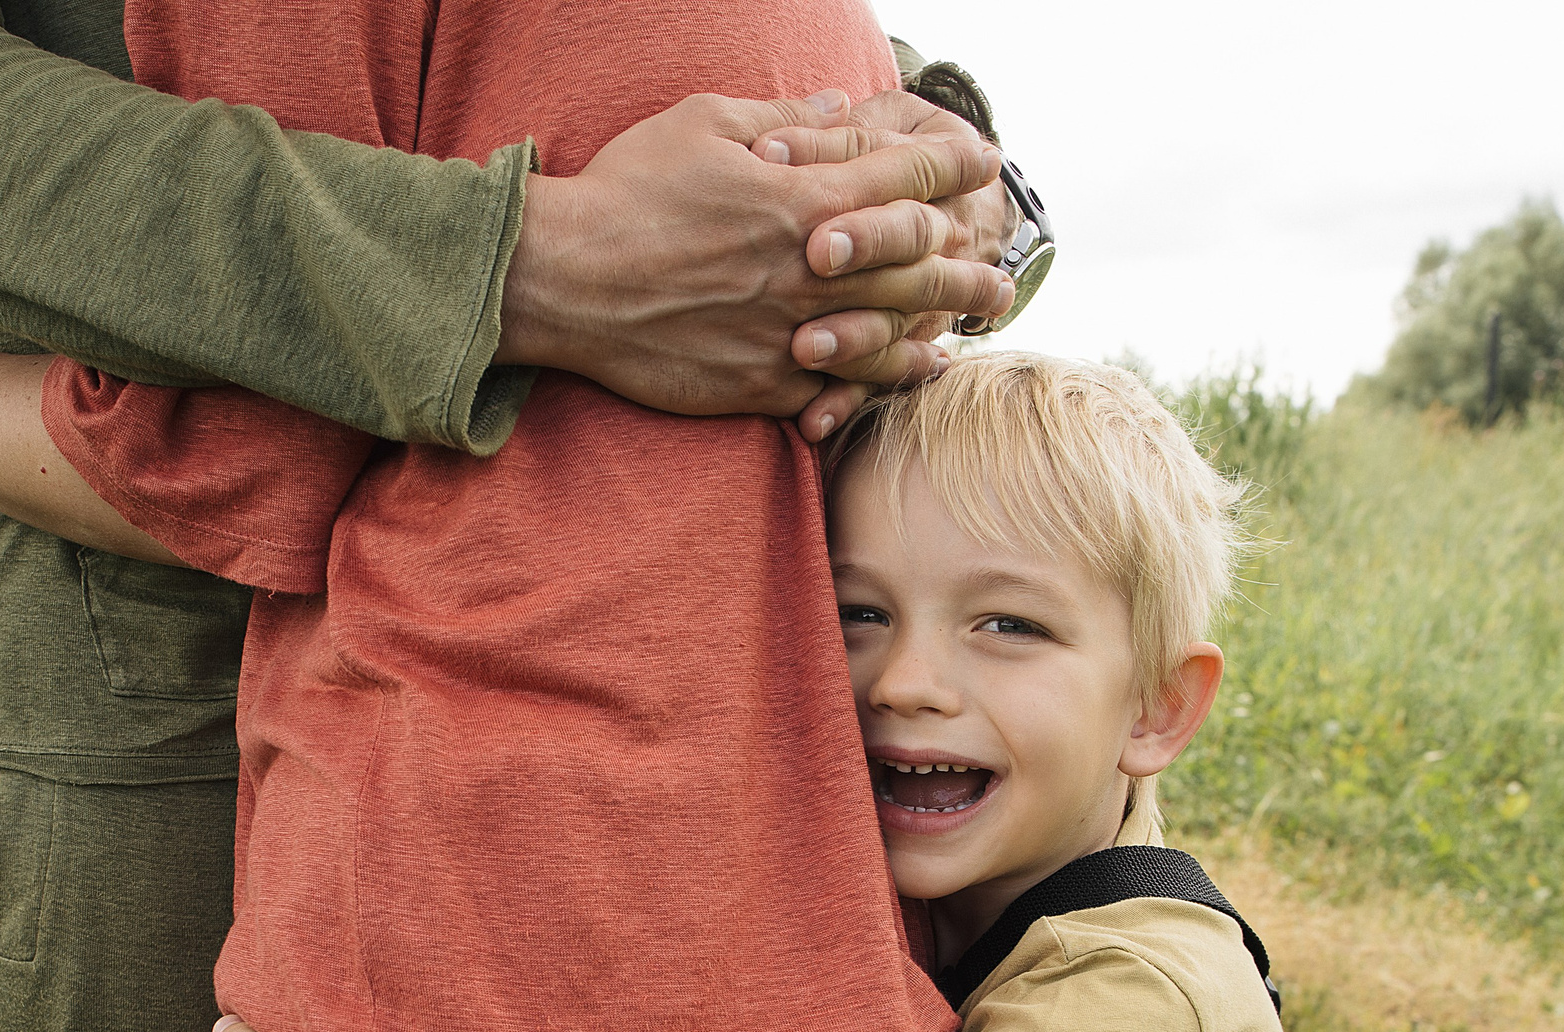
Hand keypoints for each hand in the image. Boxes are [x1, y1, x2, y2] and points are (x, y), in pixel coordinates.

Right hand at [496, 90, 1009, 434]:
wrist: (564, 280)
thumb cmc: (626, 191)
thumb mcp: (703, 123)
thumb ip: (786, 117)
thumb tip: (843, 108)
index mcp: (803, 199)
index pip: (907, 181)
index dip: (953, 170)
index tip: (982, 168)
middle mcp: (809, 272)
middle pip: (915, 267)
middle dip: (965, 267)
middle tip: (999, 275)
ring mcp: (787, 334)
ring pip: (885, 337)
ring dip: (932, 334)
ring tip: (964, 334)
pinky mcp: (758, 385)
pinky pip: (833, 391)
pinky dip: (873, 386)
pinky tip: (898, 380)